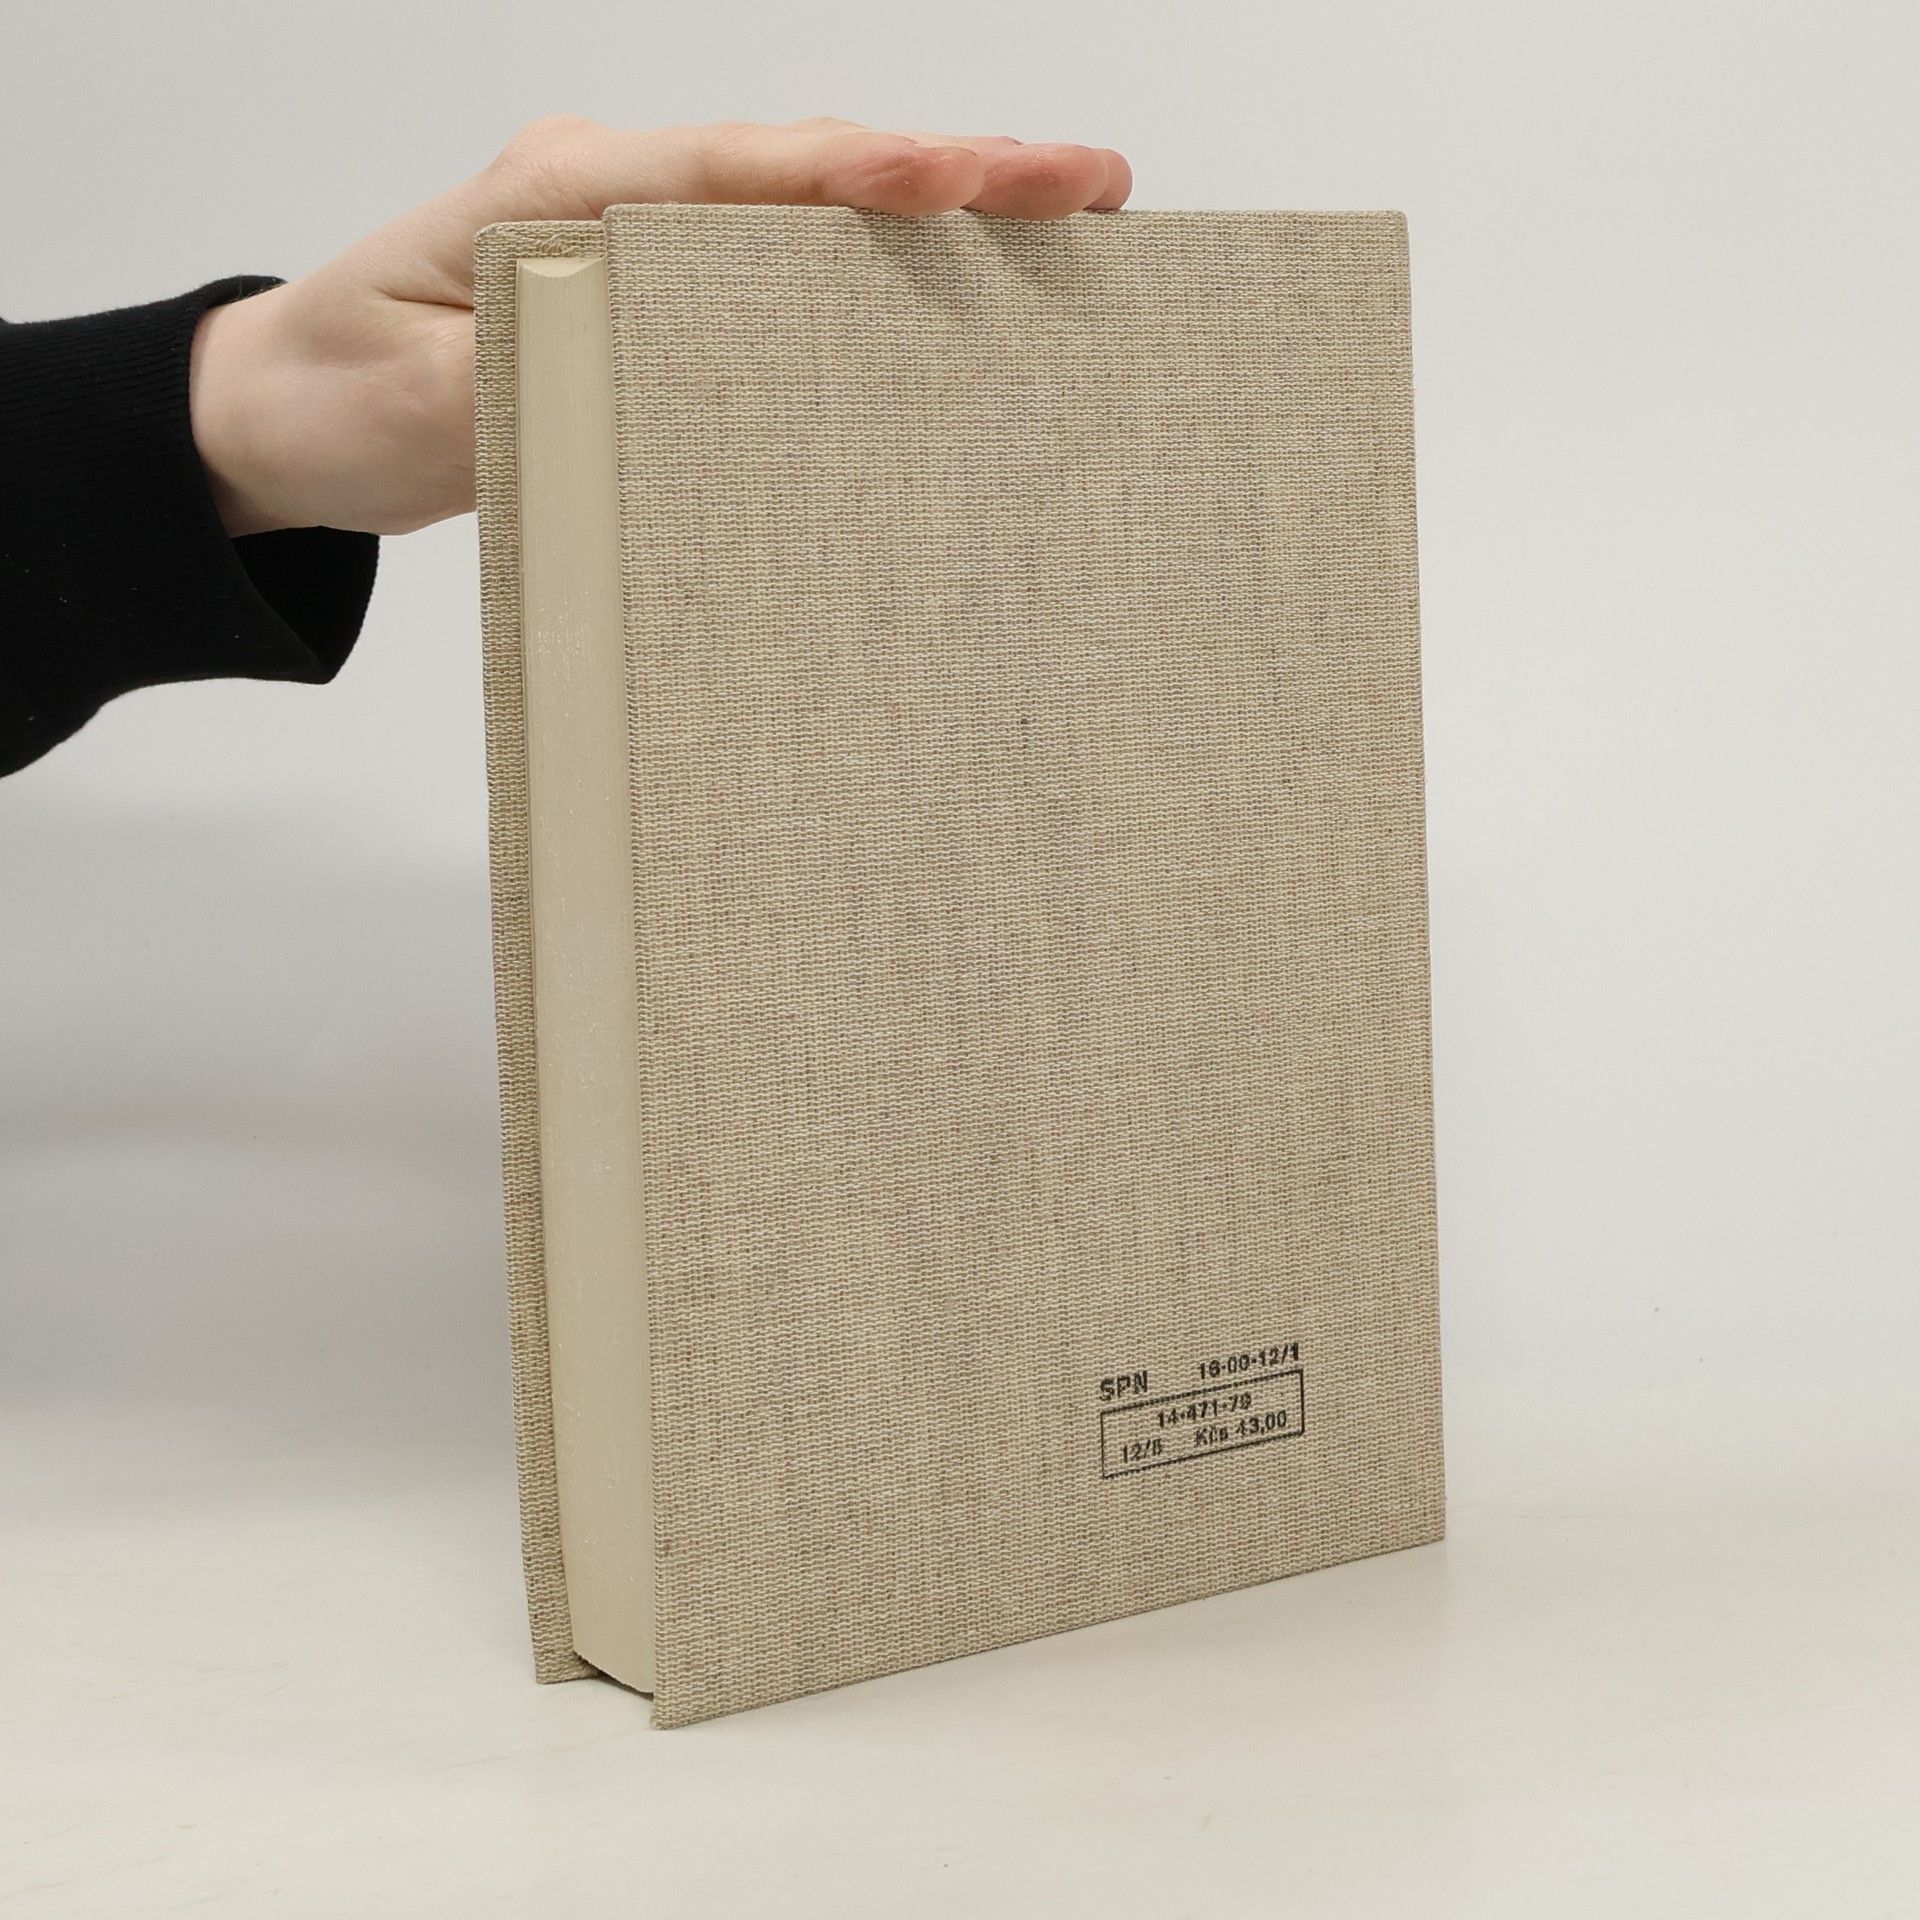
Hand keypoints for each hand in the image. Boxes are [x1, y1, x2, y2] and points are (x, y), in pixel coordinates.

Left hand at [188, 116, 1131, 537]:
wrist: (283, 408)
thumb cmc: (343, 399)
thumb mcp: (428, 407)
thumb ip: (549, 376)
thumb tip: (671, 370)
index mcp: (563, 195)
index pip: (737, 172)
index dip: (859, 174)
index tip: (967, 177)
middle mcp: (613, 190)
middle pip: (805, 166)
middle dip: (952, 170)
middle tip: (1089, 184)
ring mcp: (636, 230)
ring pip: (805, 204)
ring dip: (934, 206)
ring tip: (1060, 216)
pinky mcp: (649, 284)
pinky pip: (774, 261)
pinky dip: (869, 260)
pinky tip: (947, 280)